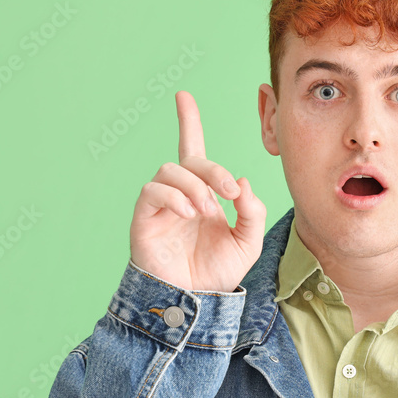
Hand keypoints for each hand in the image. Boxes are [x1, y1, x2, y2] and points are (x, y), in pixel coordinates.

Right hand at [129, 91, 266, 292]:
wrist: (195, 302)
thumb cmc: (218, 273)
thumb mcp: (249, 241)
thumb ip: (253, 212)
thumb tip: (242, 182)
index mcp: (203, 194)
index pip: (194, 152)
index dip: (189, 123)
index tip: (183, 95)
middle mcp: (180, 195)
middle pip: (190, 160)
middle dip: (214, 170)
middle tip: (230, 193)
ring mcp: (160, 206)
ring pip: (170, 171)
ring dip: (195, 186)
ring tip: (207, 211)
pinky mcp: (144, 219)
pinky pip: (152, 191)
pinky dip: (173, 197)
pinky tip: (189, 213)